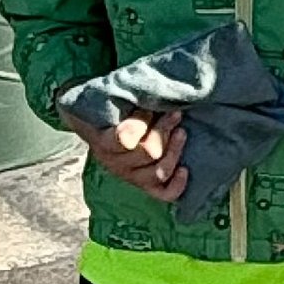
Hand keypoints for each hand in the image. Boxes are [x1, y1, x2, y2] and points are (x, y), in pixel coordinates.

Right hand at [63, 106, 187, 202]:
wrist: (97, 128)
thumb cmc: (111, 110)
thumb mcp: (112, 102)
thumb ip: (126, 98)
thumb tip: (148, 89)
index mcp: (103, 142)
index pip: (124, 139)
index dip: (141, 123)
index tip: (149, 107)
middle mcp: (115, 163)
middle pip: (147, 153)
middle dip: (163, 131)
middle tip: (174, 114)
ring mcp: (130, 176)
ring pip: (157, 172)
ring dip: (174, 150)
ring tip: (182, 131)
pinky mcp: (144, 185)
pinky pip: (163, 193)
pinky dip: (176, 184)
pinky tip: (186, 169)